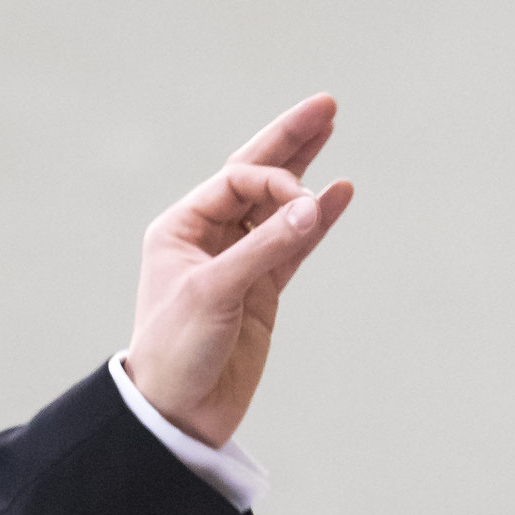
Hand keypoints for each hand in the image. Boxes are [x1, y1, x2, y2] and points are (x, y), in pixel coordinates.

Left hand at [122, 94, 353, 447]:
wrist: (178, 410)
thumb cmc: (176, 351)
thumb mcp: (215, 293)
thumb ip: (265, 248)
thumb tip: (313, 204)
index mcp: (179, 229)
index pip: (235, 182)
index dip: (274, 180)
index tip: (301, 203)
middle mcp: (206, 239)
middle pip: (254, 178)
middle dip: (288, 142)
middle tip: (325, 104)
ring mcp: (237, 262)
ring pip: (278, 206)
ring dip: (304, 171)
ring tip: (331, 127)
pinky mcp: (260, 289)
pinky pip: (293, 243)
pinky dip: (316, 220)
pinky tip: (338, 193)